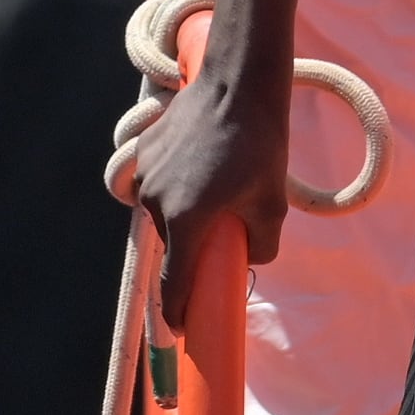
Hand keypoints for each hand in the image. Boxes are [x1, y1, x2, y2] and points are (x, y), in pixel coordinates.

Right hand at [118, 60, 293, 329]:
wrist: (238, 83)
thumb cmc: (261, 146)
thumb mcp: (272, 206)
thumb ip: (260, 246)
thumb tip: (248, 259)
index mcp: (187, 221)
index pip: (174, 284)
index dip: (177, 312)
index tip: (180, 330)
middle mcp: (157, 201)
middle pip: (171, 245)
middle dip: (191, 250)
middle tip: (221, 233)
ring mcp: (146, 173)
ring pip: (160, 213)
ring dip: (181, 214)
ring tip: (214, 189)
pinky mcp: (143, 149)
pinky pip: (151, 182)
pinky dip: (170, 185)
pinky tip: (197, 166)